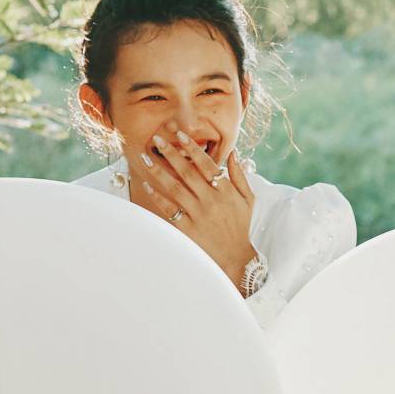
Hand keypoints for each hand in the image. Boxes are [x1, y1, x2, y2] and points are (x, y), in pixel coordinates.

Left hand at [135, 128, 256, 290]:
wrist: (237, 258)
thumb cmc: (242, 226)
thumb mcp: (248, 199)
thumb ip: (239, 175)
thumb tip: (233, 153)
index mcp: (226, 190)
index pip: (207, 164)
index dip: (193, 148)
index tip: (180, 135)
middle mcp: (211, 200)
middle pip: (187, 172)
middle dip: (171, 153)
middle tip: (157, 139)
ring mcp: (199, 215)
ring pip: (175, 188)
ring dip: (160, 171)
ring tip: (146, 158)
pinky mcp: (188, 229)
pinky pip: (170, 209)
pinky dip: (158, 197)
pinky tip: (147, 185)